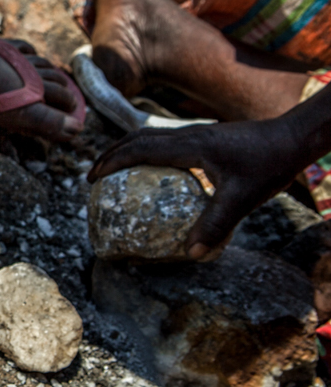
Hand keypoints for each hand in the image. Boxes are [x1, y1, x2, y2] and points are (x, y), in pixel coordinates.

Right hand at [89, 117, 304, 258]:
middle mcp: (189, 135)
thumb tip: (193, 253)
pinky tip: (154, 172)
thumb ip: (217, 224)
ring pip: (151, 136)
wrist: (294, 137)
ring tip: (114, 170)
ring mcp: (197, 133)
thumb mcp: (243, 198)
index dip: (113, 161)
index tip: (93, 176)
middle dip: (111, 154)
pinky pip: (166, 142)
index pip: (140, 148)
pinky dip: (148, 153)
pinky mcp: (207, 137)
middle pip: (138, 138)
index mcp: (190, 146)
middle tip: (94, 174)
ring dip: (128, 150)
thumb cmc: (270, 164)